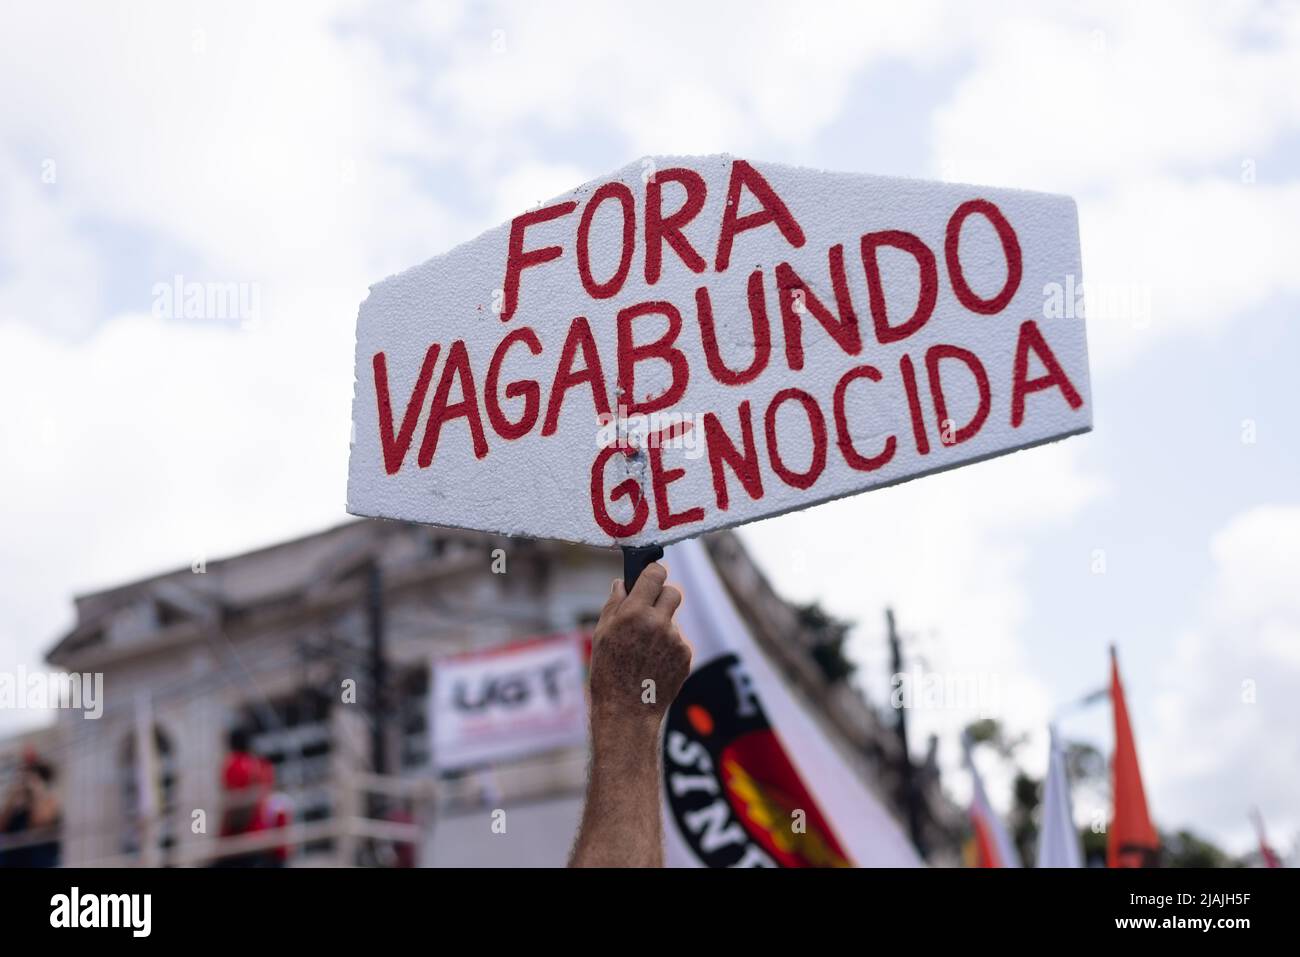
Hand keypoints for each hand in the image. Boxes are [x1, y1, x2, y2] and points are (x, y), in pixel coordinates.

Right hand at [588, 562, 690, 731]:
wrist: (627, 711)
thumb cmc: (608, 672)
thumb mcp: (601, 634)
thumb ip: (614, 604)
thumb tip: (622, 583)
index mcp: (635, 612)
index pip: (655, 574)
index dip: (653, 573)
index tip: (650, 576)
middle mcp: (659, 623)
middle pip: (673, 591)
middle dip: (662, 596)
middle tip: (649, 609)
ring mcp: (675, 640)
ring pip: (673, 620)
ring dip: (662, 627)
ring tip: (643, 650)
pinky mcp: (686, 656)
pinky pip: (678, 641)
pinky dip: (667, 647)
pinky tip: (653, 663)